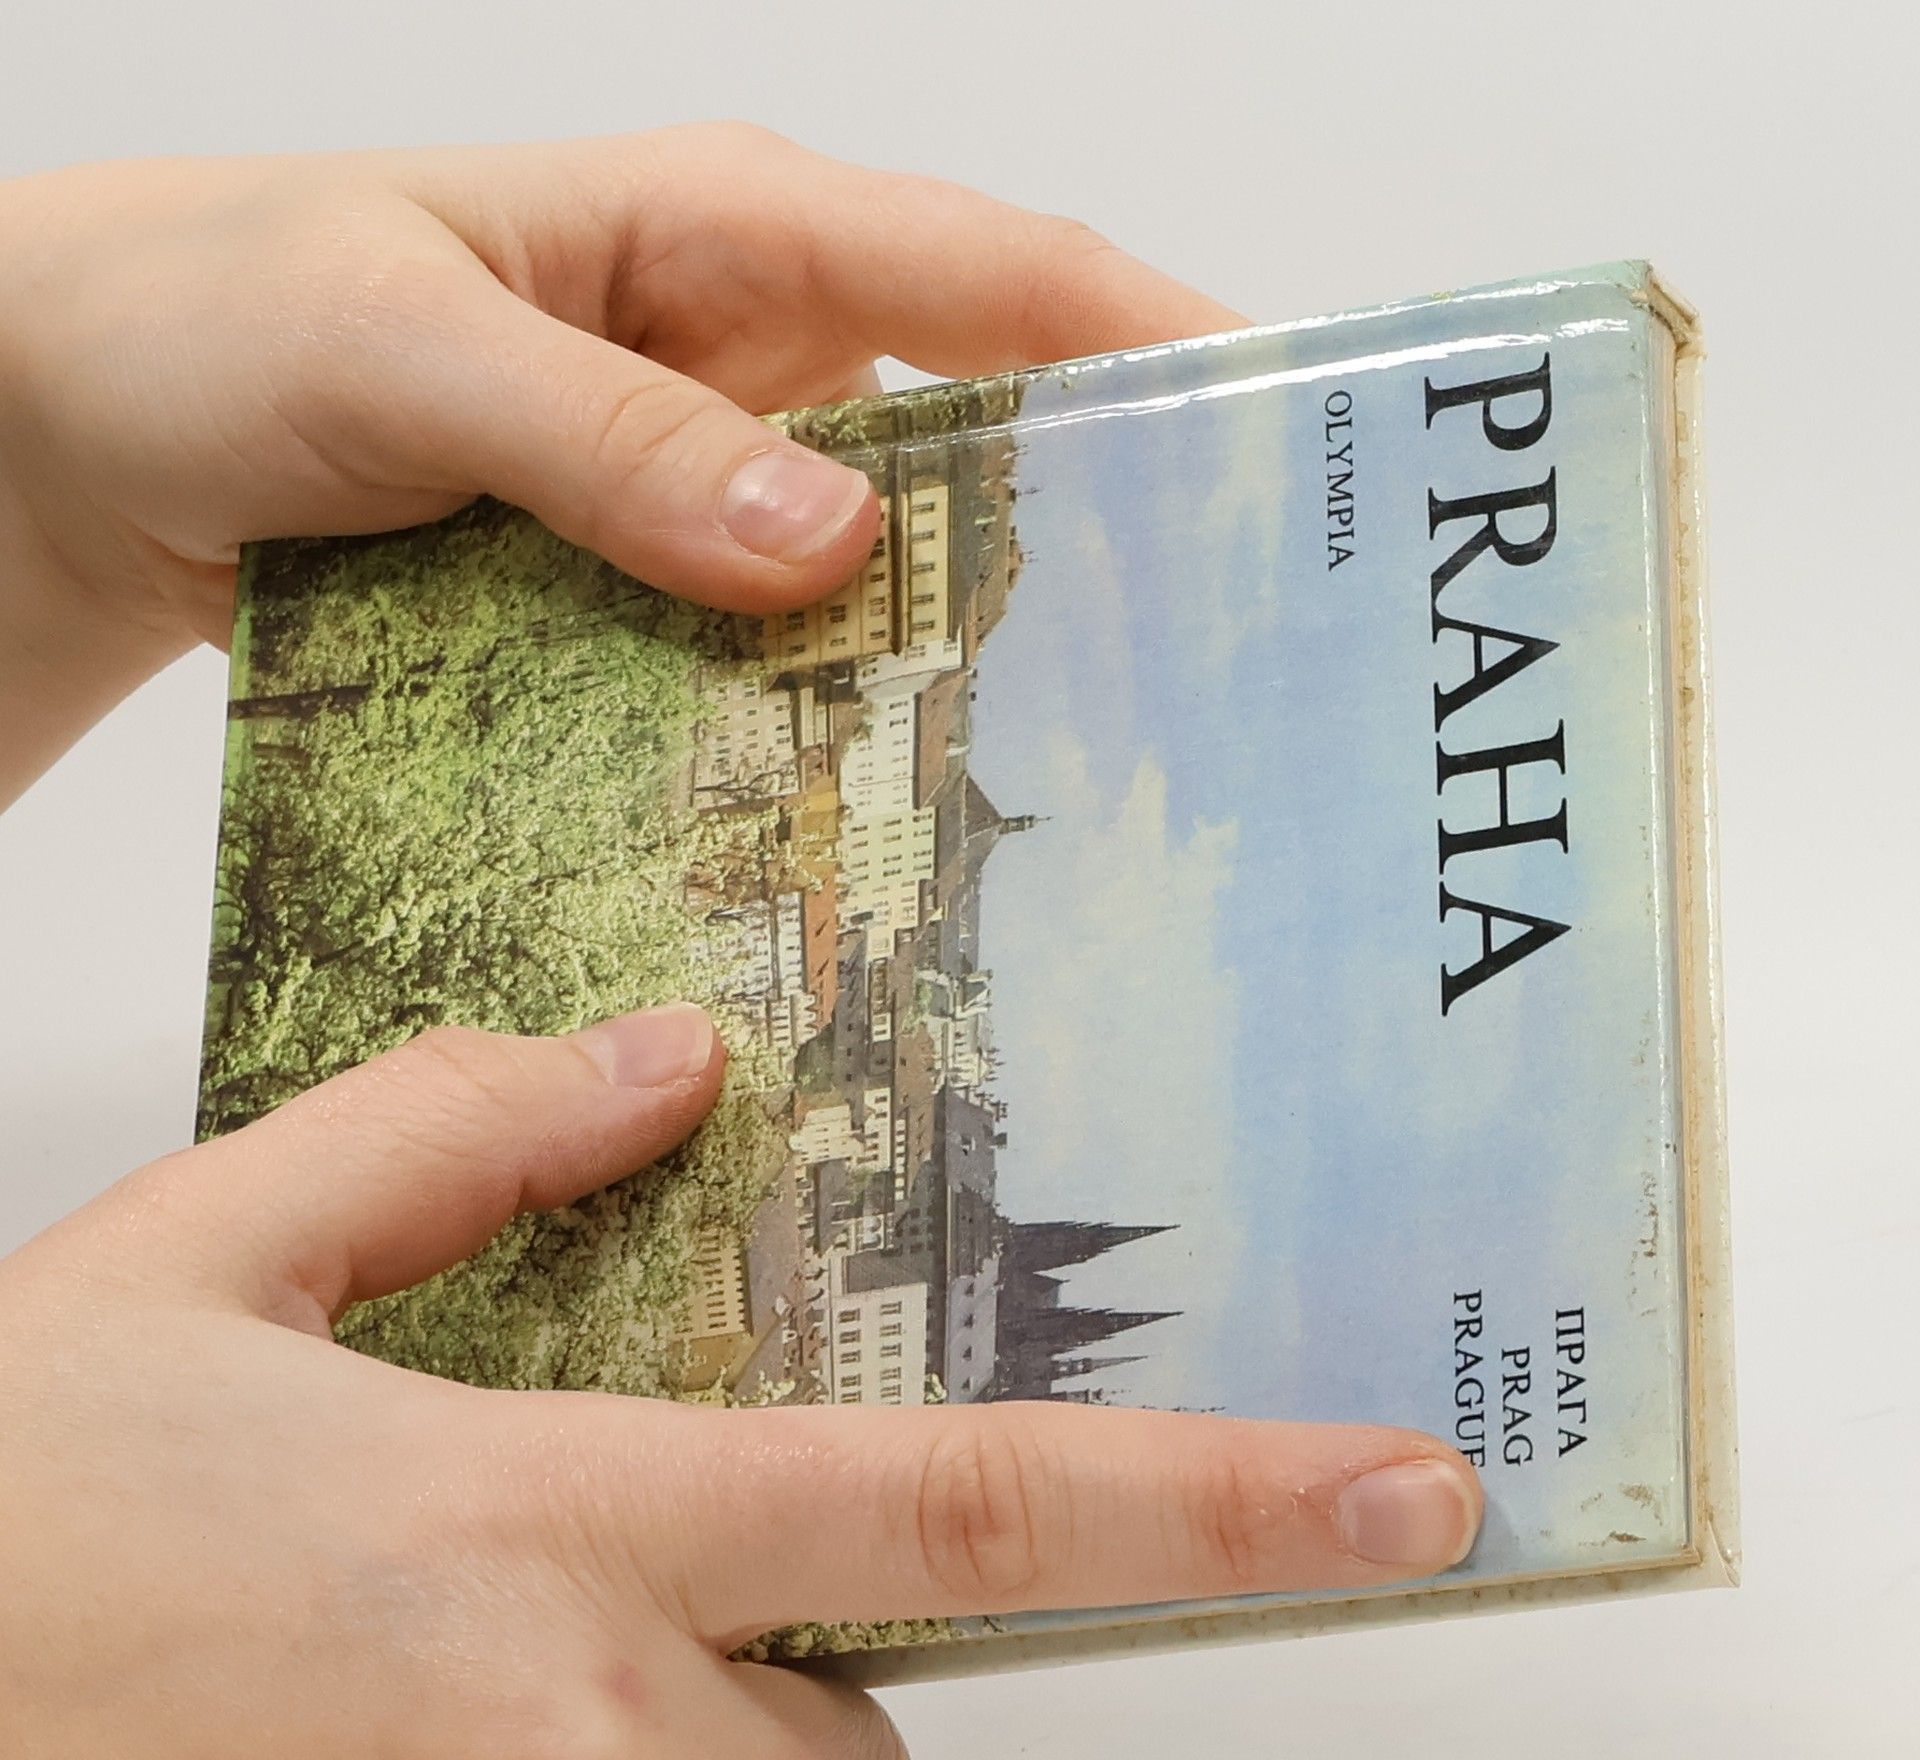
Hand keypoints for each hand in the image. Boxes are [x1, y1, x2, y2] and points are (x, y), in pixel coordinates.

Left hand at [0, 122, 1248, 799]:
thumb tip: (830, 544)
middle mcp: (743, 351)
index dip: (1159, 341)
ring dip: (964, 655)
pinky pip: (772, 645)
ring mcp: (697, 479)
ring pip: (884, 561)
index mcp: (724, 229)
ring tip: (1069, 782)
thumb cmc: (210, 316)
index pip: (996, 270)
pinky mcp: (642, 582)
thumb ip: (605, 434)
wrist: (71, 427)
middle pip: (978, 431)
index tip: (1292, 441)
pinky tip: (861, 811)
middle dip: (1102, 531)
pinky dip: (826, 713)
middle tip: (1215, 670)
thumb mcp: (400, 344)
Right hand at [0, 1002, 1481, 1759]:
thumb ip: (462, 1133)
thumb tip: (660, 1065)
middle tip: (639, 1563)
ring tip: (408, 1634)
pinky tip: (343, 1717)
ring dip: (636, 1739)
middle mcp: (557, 1755)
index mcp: (544, 1536)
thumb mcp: (210, 1250)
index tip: (1408, 1498)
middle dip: (808, 1678)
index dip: (1220, 1511)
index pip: (965, 1523)